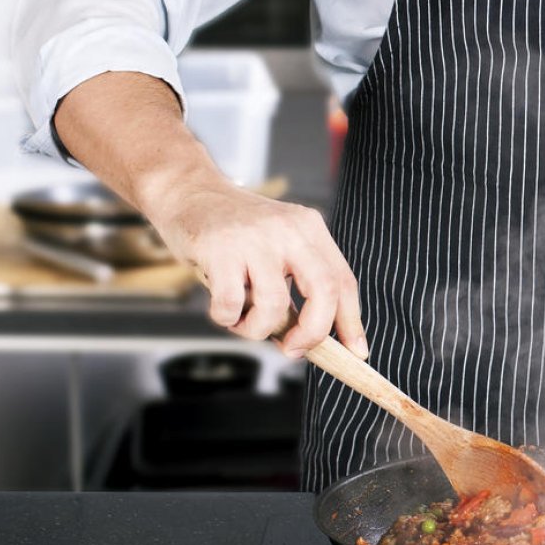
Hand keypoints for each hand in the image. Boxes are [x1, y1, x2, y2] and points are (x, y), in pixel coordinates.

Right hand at [141, 171, 364, 359]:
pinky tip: (222, 308)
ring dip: (258, 329)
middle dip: (314, 333)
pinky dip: (227, 319)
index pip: (343, 280)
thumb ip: (297, 285)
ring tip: (243, 321)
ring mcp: (255, 239)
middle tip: (294, 350)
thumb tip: (311, 341)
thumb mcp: (277, 246)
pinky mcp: (220, 250)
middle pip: (324, 291)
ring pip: (275, 306)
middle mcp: (289, 230)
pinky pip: (232, 305)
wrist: (188, 192)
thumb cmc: (234, 231)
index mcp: (310, 229)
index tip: (356, 351)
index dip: (352, 322)